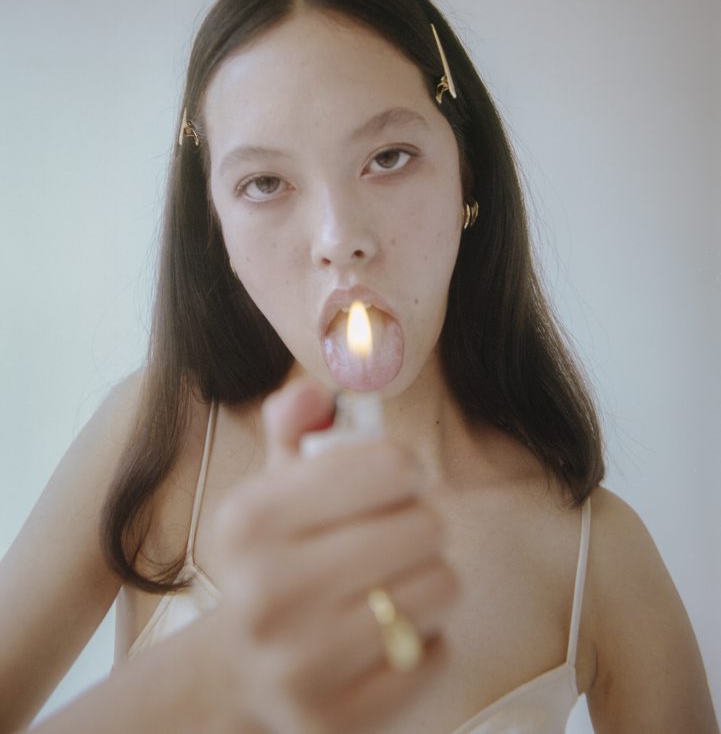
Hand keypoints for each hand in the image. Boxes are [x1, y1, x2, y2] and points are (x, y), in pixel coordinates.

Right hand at [208, 377, 457, 732]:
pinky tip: (388, 635)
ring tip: (392, 584)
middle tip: (394, 538)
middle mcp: (267, 592)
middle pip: (425, 526)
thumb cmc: (273, 560)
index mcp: (249, 520)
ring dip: (430, 579)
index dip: (406, 468)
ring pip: (441, 587)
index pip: (390, 466)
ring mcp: (303, 664)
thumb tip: (315, 392)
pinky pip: (438, 653)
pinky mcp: (339, 720)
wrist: (239, 671)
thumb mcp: (271, 487)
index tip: (398, 479)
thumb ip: (294, 427)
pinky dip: (427, 639)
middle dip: (418, 524)